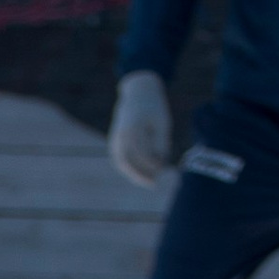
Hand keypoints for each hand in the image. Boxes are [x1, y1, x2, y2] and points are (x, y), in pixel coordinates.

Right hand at [107, 68, 170, 186]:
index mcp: (133, 128)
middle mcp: (121, 135)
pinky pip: (119, 158)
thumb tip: (161, 166)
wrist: (138, 93)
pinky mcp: (114, 141)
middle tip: (153, 185)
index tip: (163, 171)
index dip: (152, 164)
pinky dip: (129, 168)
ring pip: (121, 162)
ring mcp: (115, 138)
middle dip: (140, 175)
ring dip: (133, 174)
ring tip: (147, 182)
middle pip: (128, 161)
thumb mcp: (163, 123)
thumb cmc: (154, 108)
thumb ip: (161, 144)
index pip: (142, 152)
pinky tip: (140, 174)